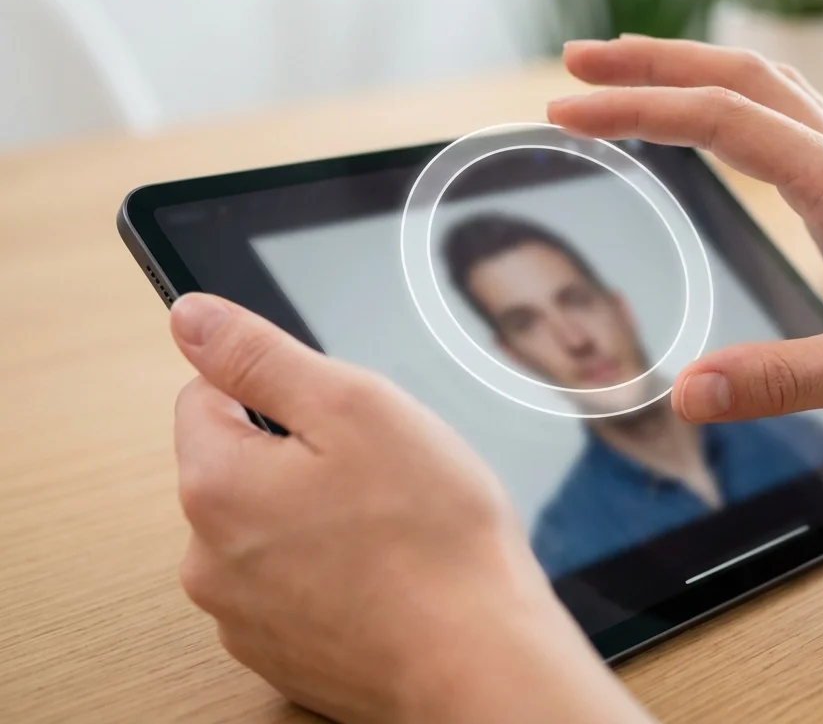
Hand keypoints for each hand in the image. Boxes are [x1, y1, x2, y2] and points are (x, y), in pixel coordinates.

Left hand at [169, 293, 649, 723]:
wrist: (478, 659)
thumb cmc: (431, 536)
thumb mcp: (353, 406)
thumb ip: (259, 355)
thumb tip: (191, 318)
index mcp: (216, 484)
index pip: (205, 394)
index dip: (277, 388)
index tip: (333, 414)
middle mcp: (208, 559)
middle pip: (239, 465)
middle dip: (301, 455)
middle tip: (376, 471)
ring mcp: (242, 616)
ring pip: (269, 527)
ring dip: (316, 515)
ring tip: (389, 528)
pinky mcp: (280, 652)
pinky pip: (291, 584)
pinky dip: (330, 572)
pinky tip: (385, 573)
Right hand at [550, 36, 822, 432]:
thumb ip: (780, 380)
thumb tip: (686, 393)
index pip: (725, 121)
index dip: (640, 110)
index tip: (569, 113)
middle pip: (739, 77)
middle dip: (652, 62)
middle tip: (575, 64)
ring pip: (759, 89)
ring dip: (686, 69)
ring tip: (616, 71)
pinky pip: (772, 125)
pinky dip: (717, 105)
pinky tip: (691, 120)